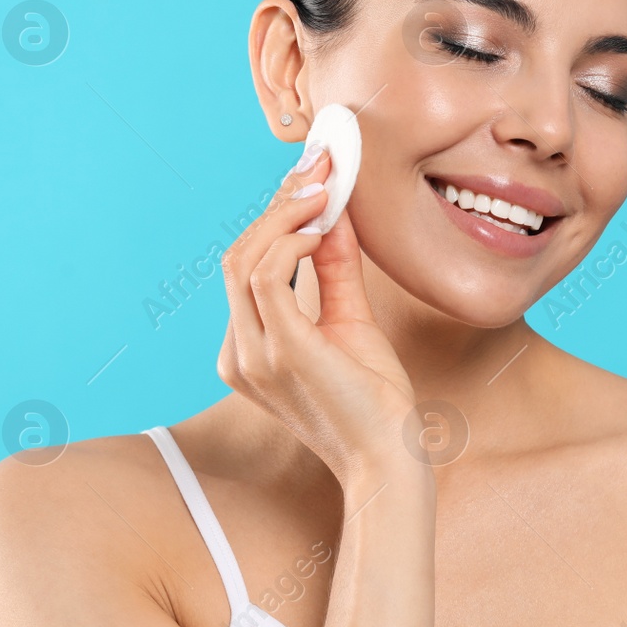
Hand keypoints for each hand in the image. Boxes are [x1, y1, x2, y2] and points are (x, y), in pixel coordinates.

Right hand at [217, 142, 418, 488]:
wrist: (390, 458)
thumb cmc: (374, 401)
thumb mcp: (350, 320)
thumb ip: (334, 269)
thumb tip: (333, 213)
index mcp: (247, 352)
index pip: (243, 268)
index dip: (273, 217)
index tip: (310, 175)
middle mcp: (239, 355)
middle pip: (237, 257)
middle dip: (277, 205)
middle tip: (319, 168)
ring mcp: (253, 357)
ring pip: (245, 260)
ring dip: (285, 216)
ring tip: (325, 191)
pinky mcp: (281, 352)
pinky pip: (268, 277)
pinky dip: (292, 243)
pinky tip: (322, 230)